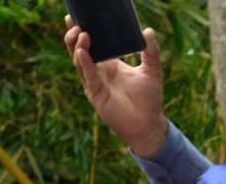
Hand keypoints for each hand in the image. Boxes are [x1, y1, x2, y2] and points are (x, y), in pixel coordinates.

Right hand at [64, 16, 168, 156]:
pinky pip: (88, 75)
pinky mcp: (95, 93)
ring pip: (80, 61)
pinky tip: (83, 51)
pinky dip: (84, 63)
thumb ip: (151, 52)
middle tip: (75, 22)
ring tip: (81, 33)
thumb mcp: (152, 71)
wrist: (148, 124)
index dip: (83, 31)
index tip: (78, 17)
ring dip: (78, 46)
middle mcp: (99, 71)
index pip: (93, 43)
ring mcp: (95, 82)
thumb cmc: (149, 99)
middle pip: (80, 49)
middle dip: (74, 35)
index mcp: (110, 63)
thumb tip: (148, 31)